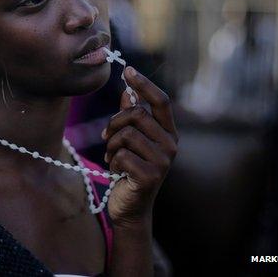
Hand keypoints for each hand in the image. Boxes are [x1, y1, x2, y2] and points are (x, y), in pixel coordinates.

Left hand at [102, 66, 177, 227]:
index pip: (160, 101)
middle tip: (106, 138)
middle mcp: (170, 144)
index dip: (144, 83)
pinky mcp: (150, 176)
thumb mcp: (131, 141)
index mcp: (168, 132)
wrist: (131, 208)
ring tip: (113, 157)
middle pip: (136, 114)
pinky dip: (112, 162)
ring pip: (126, 135)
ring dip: (111, 146)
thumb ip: (131, 117)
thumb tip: (126, 90)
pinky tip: (117, 172)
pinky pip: (121, 155)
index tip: (128, 70)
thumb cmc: (130, 170)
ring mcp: (163, 161)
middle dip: (114, 124)